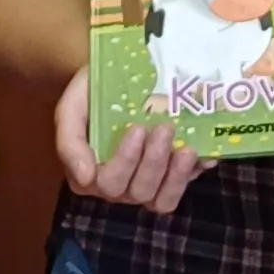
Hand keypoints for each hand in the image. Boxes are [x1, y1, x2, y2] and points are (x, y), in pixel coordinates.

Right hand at [51, 65, 210, 213]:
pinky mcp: (171, 177)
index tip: (138, 128)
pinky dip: (194, 173)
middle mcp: (118, 186)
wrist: (121, 72)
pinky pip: (184, 187)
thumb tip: (85, 176)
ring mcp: (147, 183)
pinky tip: (204, 155)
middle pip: (139, 192)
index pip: (109, 183)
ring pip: (162, 201)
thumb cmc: (94, 91)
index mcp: (90, 174)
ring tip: (186, 149)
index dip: (126, 160)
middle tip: (165, 128)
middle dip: (154, 161)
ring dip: (176, 176)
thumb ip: (69, 141)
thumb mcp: (72, 107)